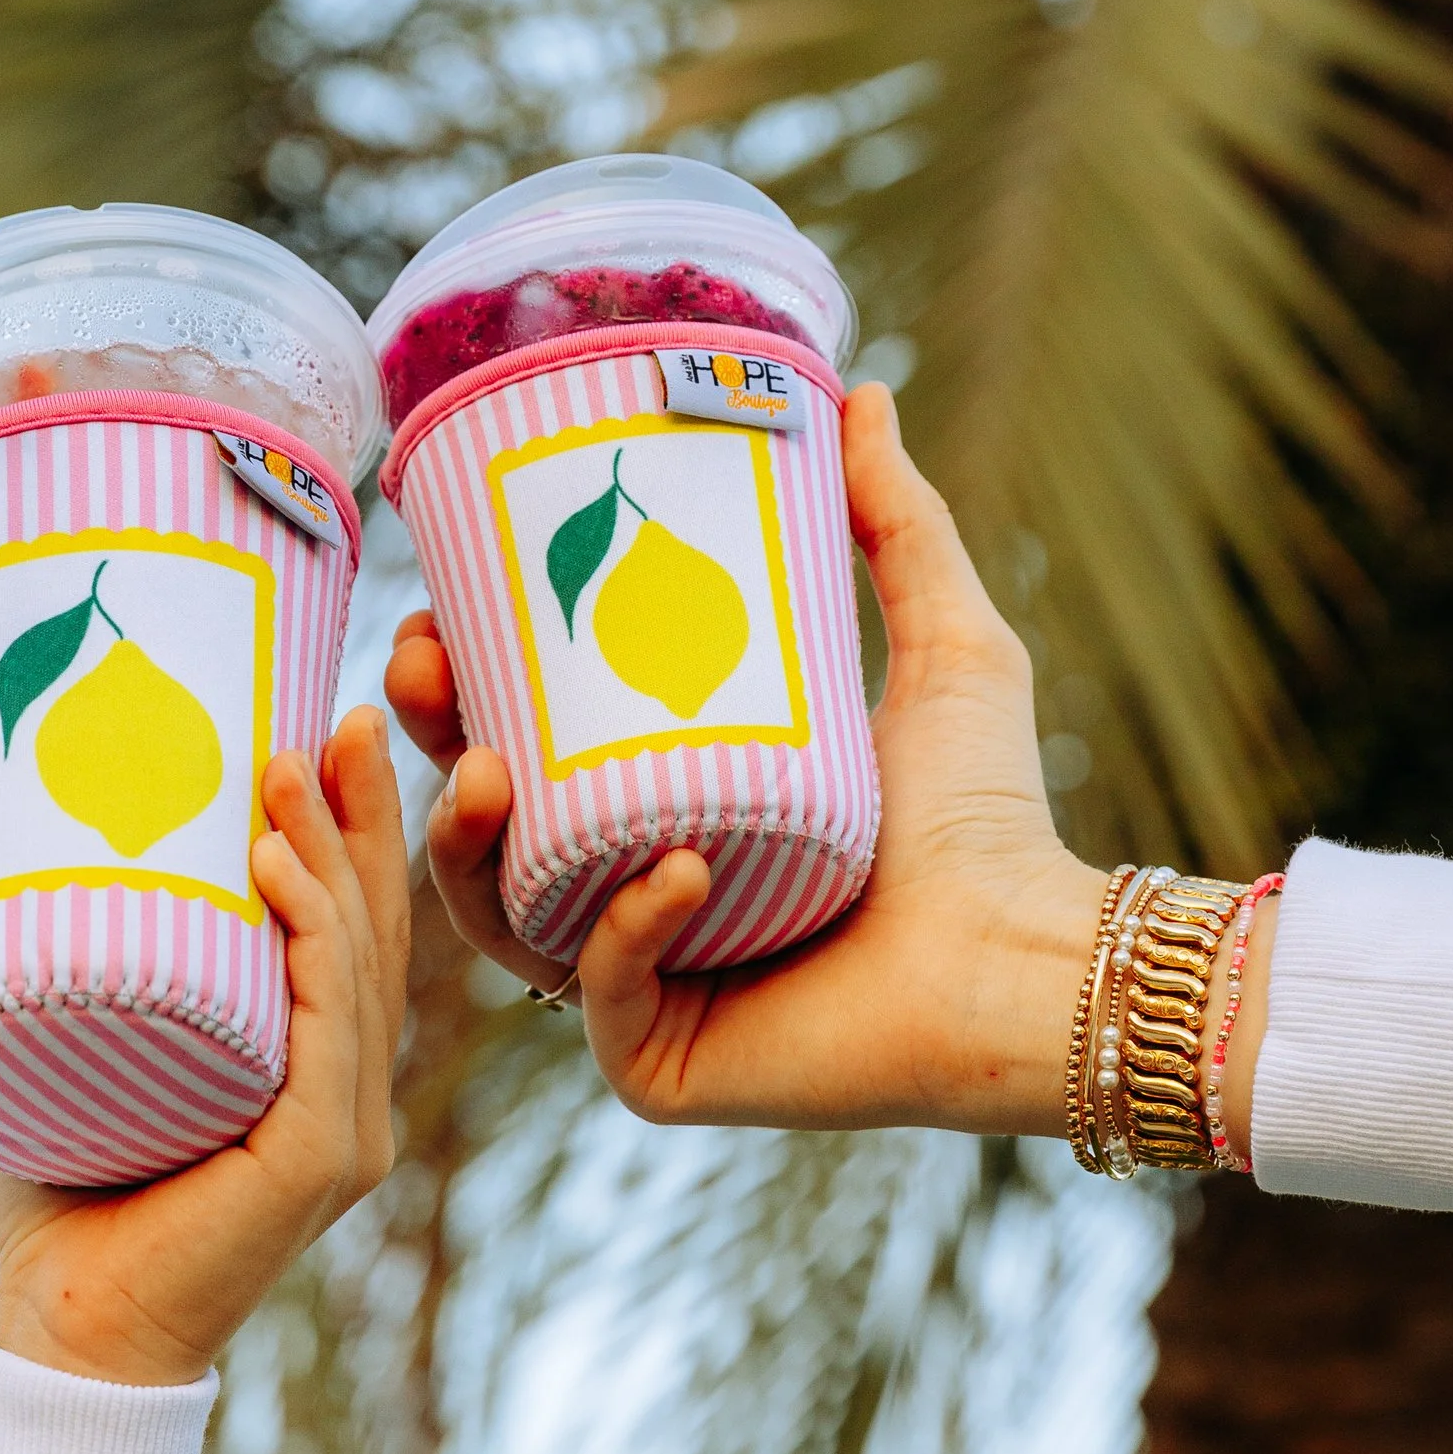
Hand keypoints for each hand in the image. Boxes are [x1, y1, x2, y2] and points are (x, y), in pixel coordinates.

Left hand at [0, 707, 409, 1386]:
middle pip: (373, 932)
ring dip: (323, 856)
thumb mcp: (97, 1059)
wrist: (62, 1329)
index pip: (352, 935)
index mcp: (315, 1078)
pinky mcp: (320, 1162)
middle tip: (337, 713)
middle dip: (360, 817)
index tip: (332, 727)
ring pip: (355, 966)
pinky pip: (331, 1030)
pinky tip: (279, 871)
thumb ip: (101, 979)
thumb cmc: (65, 1198)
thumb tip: (41, 843)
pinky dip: (309, 940)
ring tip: (281, 767)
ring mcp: (347, 1133)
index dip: (354, 834)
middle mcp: (351, 1100)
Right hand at [384, 384, 1107, 1135]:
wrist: (1029, 956)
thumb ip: (900, 525)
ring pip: (502, 920)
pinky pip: (599, 996)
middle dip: (430, 753)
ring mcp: (639, 988)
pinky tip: (677, 872)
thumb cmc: (992, 817)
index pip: (529, 750)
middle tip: (423, 673)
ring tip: (495, 774)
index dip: (464, 689)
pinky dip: (623, 931)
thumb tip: (864, 390)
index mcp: (665, 811)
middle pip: (486, 832)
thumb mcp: (940, 643)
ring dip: (468, 848)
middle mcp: (634, 900)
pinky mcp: (663, 1063)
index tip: (436, 615)